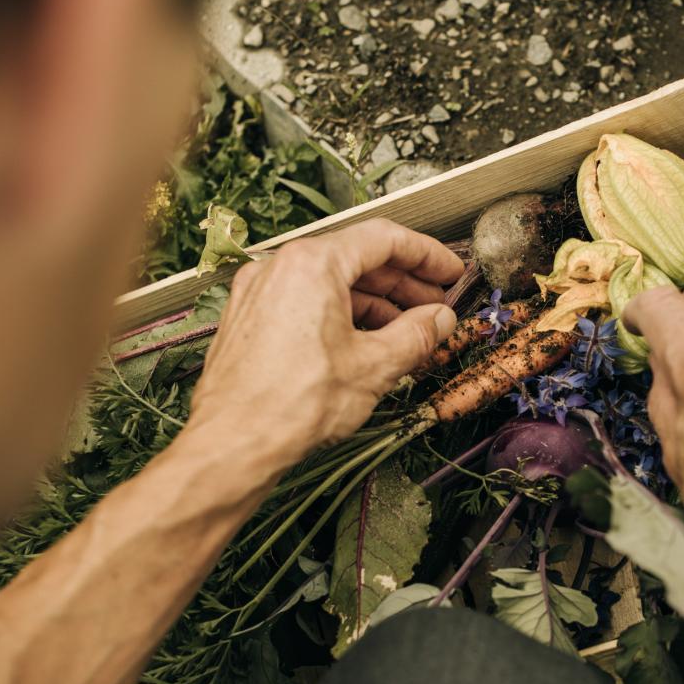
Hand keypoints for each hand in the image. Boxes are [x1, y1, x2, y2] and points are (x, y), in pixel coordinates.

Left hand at [186, 220, 462, 475]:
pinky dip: (342, 315)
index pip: (384, 239)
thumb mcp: (374, 366)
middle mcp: (280, 267)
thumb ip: (416, 334)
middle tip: (436, 306)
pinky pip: (306, 302)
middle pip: (356, 258)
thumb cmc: (294, 404)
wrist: (233, 444)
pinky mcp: (249, 319)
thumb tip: (440, 319)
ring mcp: (259, 292)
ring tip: (407, 331)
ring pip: (331, 283)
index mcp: (312, 263)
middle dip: (402, 283)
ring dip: (375, 302)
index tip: (450, 272)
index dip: (426, 255)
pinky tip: (366, 343)